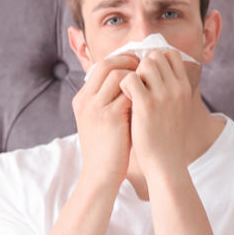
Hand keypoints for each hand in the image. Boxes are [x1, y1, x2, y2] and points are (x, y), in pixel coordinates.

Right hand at [72, 54, 138, 189]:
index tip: (138, 65)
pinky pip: (129, 93)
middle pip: (108, 64)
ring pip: (119, 75)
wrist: (101, 173)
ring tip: (150, 84)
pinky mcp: (110, 117)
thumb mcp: (101, 120)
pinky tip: (152, 98)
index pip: (101, 66)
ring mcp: (96, 107)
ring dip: (138, 77)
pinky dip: (142, 92)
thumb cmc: (107, 147)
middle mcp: (86, 100)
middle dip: (130, 63)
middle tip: (148, 68)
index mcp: (82, 98)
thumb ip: (109, 100)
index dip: (122, 61)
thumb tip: (131, 82)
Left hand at [121, 49, 195, 176]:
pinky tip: (124, 99)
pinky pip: (129, 79)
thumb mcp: (177, 109)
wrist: (166, 162)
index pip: (171, 55)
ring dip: (133, 74)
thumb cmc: (167, 137)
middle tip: (135, 83)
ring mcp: (163, 96)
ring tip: (130, 92)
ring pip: (144, 64)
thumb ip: (170, 90)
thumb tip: (156, 73)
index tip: (146, 73)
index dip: (156, 58)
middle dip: (142, 66)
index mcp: (185, 88)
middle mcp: (177, 88)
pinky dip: (123, 85)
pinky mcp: (146, 105)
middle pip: (156, 56)